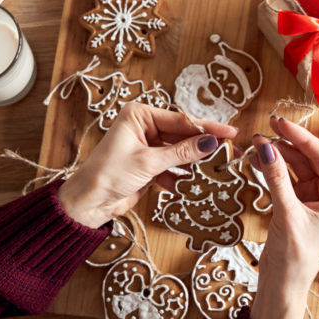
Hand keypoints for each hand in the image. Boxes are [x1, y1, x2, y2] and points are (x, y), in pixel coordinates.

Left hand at [57, 103, 236, 228]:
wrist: (89, 202)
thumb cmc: (109, 174)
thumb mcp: (149, 161)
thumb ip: (182, 152)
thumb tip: (211, 142)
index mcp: (139, 115)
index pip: (180, 119)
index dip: (206, 127)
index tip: (229, 132)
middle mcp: (143, 127)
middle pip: (182, 135)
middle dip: (203, 146)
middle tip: (229, 151)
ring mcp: (147, 147)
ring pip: (179, 152)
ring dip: (194, 164)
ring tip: (217, 170)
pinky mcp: (148, 166)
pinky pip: (172, 167)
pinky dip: (181, 177)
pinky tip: (194, 184)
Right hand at [249, 116, 318, 318]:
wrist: (282, 288)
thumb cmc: (294, 258)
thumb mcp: (286, 214)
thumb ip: (276, 178)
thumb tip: (265, 146)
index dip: (300, 136)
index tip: (280, 122)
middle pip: (308, 158)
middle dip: (286, 143)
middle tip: (264, 128)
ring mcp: (312, 198)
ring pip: (294, 166)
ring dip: (276, 154)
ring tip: (255, 143)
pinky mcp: (296, 204)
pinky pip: (284, 178)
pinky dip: (271, 168)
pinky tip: (256, 160)